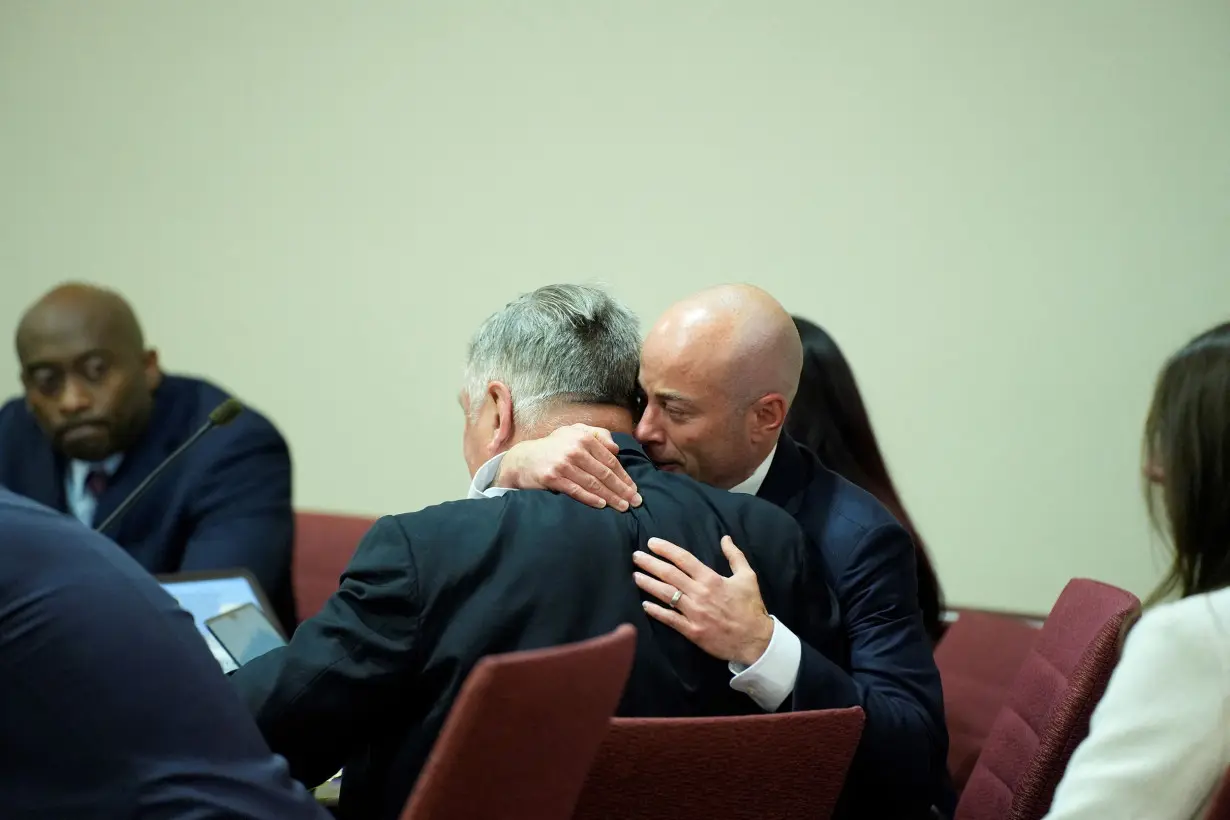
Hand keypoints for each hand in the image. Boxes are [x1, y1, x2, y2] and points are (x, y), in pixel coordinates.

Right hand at [494, 423, 641, 510]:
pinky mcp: (553, 477)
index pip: (610, 460)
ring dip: (611, 497)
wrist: (522, 459)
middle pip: (604, 473)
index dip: (624, 476)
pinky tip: (602, 505)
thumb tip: (616, 448)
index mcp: (584, 437)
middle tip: (635, 502)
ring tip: (623, 507)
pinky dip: (590, 498)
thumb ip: (597, 434)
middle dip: (622, 489)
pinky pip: (576, 490)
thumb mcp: (574, 432)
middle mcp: (575, 449)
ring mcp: (563, 464)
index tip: (634, 488)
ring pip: (593, 484)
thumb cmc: (553, 447)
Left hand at [633, 535, 773, 666]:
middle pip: (670, 575)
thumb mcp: (748, 577)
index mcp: (711, 579)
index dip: (666, 549)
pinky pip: (670, 619)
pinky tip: (645, 604)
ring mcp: (694, 613)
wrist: (755, 640)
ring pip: (666, 595)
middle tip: (636, 556)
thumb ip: (735, 556)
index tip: (651, 543)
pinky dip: (656, 611)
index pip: (684, 559)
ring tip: (636, 576)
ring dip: (649, 584)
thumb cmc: (751, 607)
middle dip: (650, 563)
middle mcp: (700, 594)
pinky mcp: (692, 631)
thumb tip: (725, 538)